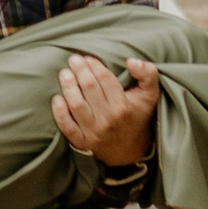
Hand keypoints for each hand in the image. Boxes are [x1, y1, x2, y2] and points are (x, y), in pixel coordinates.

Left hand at [55, 52, 158, 166]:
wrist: (130, 150)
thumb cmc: (137, 116)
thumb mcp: (150, 95)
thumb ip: (147, 74)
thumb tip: (131, 61)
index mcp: (123, 106)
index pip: (104, 79)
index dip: (94, 65)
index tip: (88, 58)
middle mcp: (108, 120)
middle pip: (89, 88)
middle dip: (79, 70)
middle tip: (73, 60)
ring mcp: (94, 132)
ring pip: (76, 105)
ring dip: (68, 86)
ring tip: (64, 73)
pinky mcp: (82, 142)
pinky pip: (67, 127)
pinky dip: (60, 113)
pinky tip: (57, 98)